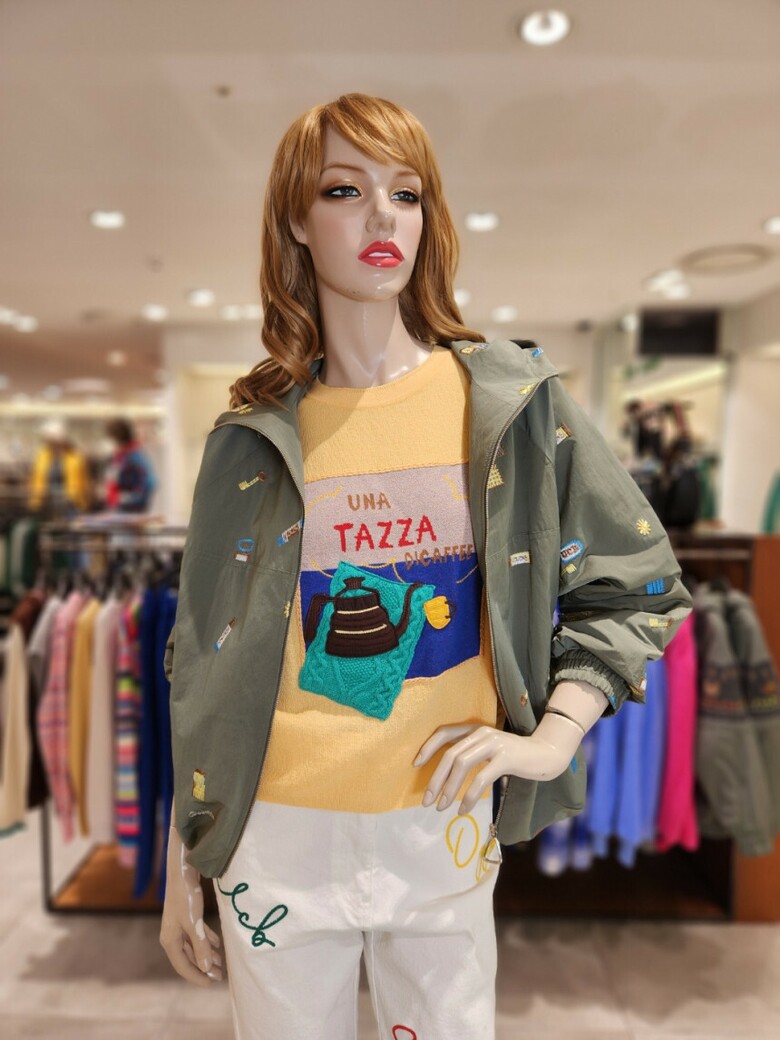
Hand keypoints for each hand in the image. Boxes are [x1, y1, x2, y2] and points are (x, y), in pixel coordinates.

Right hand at [160, 824, 222, 986]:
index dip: (197, 977)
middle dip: (203, 968)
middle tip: (220, 976)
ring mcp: (178, 927)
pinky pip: (196, 935)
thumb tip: (206, 969)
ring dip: (206, 956)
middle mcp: (172, 936)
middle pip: (188, 959)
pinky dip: (206, 941)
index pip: (183, 967)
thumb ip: (201, 946)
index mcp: (170, 941)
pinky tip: (218, 944)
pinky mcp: (185, 917)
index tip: (212, 984)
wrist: (182, 871)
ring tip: (221, 963)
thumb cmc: (186, 897)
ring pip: (193, 947)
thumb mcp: (194, 923)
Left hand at [415, 682, 607, 815]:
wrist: (546, 754)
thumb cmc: (515, 756)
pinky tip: (463, 810)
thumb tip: (445, 777)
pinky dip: (469, 796)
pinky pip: (481, 778)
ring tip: (442, 808)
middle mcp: (481, 733)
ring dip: (449, 789)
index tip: (415, 765)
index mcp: (475, 729)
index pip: (444, 733)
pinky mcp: (506, 758)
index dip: (427, 748)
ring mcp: (494, 744)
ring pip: (462, 765)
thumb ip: (471, 754)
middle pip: (450, 755)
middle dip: (435, 780)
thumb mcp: (489, 750)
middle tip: (427, 801)